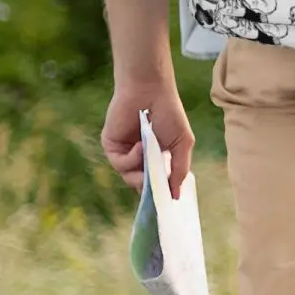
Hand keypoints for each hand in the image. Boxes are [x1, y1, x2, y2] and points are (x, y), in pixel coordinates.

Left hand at [102, 80, 193, 200]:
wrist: (150, 91)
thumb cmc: (170, 113)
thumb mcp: (182, 143)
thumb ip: (180, 170)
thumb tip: (176, 195)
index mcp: (156, 157)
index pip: (156, 182)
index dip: (159, 193)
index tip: (166, 204)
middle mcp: (139, 157)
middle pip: (141, 185)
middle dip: (149, 188)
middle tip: (157, 189)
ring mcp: (125, 153)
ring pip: (130, 177)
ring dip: (141, 171)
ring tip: (150, 155)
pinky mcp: (111, 147)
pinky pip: (120, 164)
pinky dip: (132, 158)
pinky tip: (141, 145)